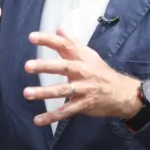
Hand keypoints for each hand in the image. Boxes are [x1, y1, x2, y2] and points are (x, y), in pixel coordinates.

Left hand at [23, 29, 141, 126]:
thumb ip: (72, 42)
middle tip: (28, 66)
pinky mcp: (83, 104)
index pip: (64, 45)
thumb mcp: (89, 54)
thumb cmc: (100, 72)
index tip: (31, 37)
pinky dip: (52, 117)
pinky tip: (38, 120)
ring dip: (44, 92)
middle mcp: (82, 71)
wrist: (122, 93)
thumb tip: (59, 29)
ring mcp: (83, 89)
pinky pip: (66, 112)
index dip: (48, 40)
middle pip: (63, 67)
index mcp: (81, 57)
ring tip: (27, 93)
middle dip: (46, 66)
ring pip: (62, 90)